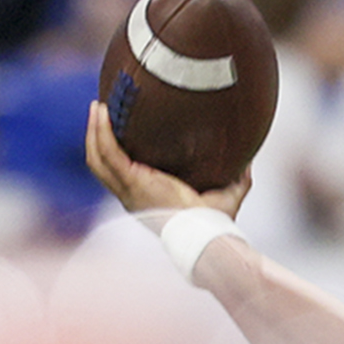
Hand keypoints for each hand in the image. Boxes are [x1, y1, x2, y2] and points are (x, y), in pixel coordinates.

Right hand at [84, 101, 250, 217]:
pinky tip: (103, 114)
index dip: (115, 152)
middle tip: (101, 111)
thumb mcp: (226, 195)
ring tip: (98, 107)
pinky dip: (102, 133)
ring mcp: (129, 189)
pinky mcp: (133, 182)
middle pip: (102, 163)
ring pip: (99, 157)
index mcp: (146, 197)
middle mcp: (132, 195)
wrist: (207, 236)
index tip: (117, 129)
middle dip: (97, 136)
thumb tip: (249, 161)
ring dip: (95, 130)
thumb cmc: (214, 223)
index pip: (121, 173)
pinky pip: (108, 153)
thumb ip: (237, 178)